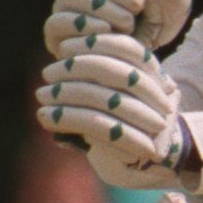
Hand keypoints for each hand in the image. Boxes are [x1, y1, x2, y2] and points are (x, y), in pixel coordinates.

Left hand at [37, 34, 190, 186]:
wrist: (137, 159)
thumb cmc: (114, 117)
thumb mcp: (110, 88)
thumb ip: (97, 69)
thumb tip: (63, 50)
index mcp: (155, 75)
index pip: (129, 48)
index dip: (95, 43)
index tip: (62, 47)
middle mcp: (160, 95)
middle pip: (118, 72)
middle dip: (77, 68)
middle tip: (47, 73)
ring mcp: (155, 123)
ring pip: (107, 100)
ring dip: (67, 95)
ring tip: (41, 95)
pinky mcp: (141, 146)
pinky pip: (100, 128)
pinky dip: (69, 119)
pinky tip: (47, 117)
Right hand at [42, 0, 192, 59]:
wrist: (137, 65)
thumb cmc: (152, 29)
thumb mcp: (173, 12)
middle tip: (138, 5)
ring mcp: (67, 8)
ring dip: (102, 7)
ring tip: (127, 23)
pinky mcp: (57, 32)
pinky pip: (58, 21)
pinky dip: (84, 25)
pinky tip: (106, 32)